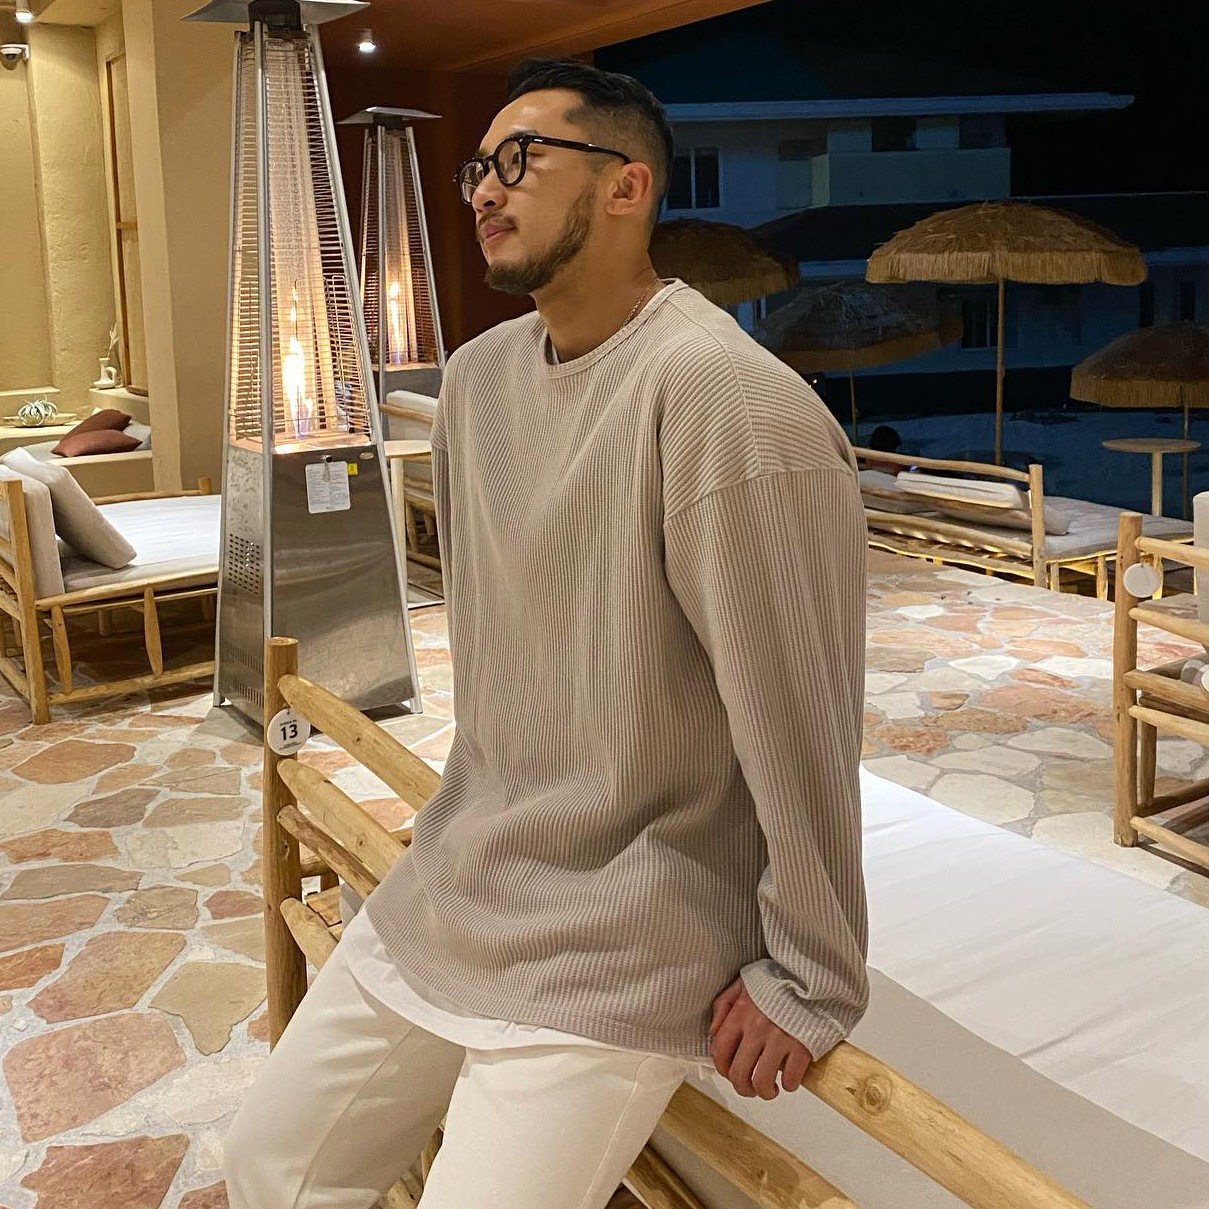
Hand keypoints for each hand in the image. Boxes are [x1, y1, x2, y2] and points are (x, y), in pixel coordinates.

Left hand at [709, 977, 811, 1100]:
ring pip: (762, 1082)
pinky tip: (790, 1078)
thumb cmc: (776, 981)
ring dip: (765, 1092)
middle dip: (743, 1088)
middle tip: (751, 1088)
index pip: (720, 1051)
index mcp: (740, 1013)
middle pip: (739, 1073)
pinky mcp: (802, 1046)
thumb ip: (723, 1005)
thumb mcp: (743, 983)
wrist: (811, 975)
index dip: (722, 1070)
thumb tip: (713, 1033)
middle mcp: (756, 1028)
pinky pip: (790, 1079)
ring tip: (771, 1089)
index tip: (730, 1074)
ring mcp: (780, 1038)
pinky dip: (789, 1085)